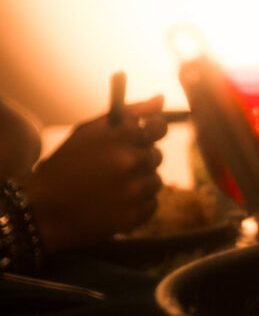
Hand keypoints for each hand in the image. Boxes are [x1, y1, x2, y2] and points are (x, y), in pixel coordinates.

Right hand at [24, 95, 168, 253]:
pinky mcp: (135, 215)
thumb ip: (128, 113)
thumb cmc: (65, 166)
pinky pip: (151, 204)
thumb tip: (160, 99)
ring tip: (108, 189)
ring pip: (155, 181)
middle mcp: (132, 160)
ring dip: (138, 184)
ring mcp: (135, 190)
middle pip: (155, 156)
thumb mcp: (88, 132)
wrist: (40, 211)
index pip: (158, 127)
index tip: (143, 139)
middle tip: (112, 170)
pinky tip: (113, 205)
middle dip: (138, 161)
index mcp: (121, 136)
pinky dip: (137, 206)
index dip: (152, 133)